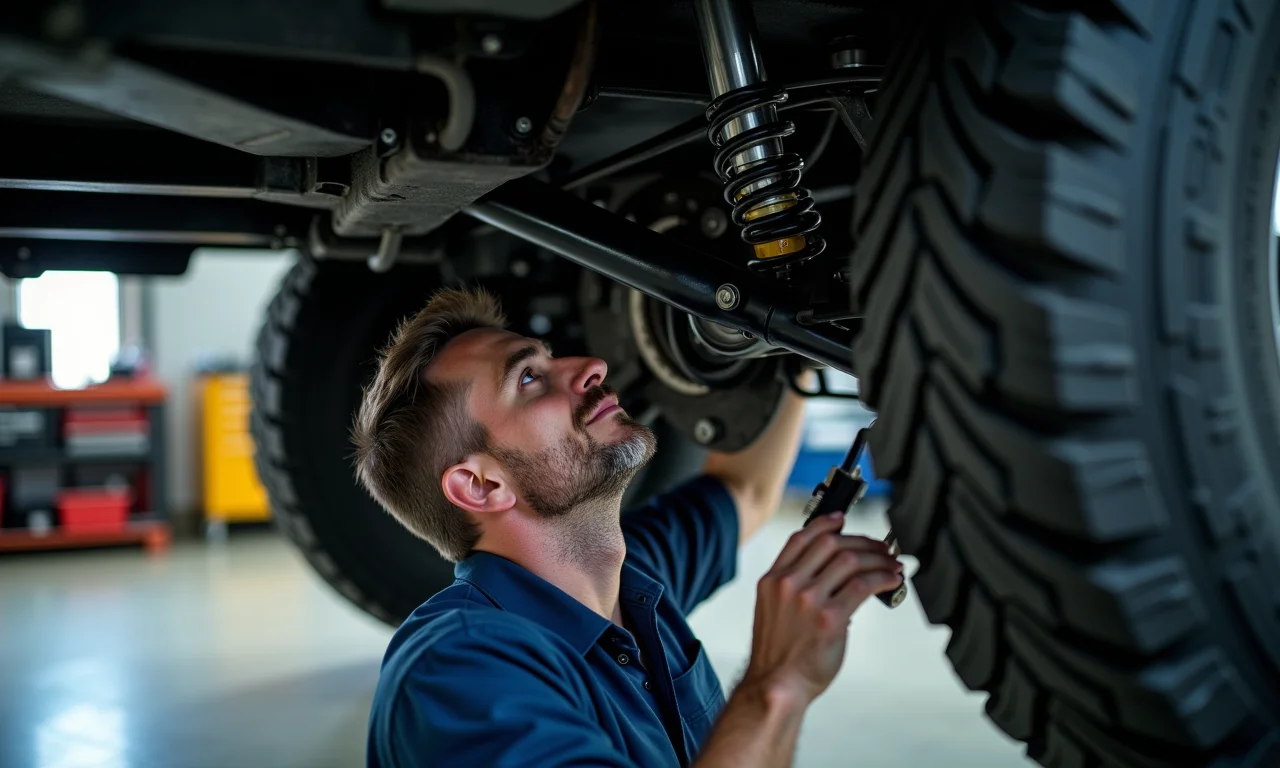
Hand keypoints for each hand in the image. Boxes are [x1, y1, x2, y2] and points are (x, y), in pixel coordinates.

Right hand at [742, 513, 902, 705]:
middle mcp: (788, 584)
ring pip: (850, 561)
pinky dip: (883, 577)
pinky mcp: (831, 618)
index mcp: (772, 580)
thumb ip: (796, 587)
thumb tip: (836, 574)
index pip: (800, 539)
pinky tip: (892, 580)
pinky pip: (864, 585)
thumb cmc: (779, 655)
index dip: (824, 525)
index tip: (842, 520)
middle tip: (879, 547)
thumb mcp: (774, 611)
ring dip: (878, 559)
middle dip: (861, 541)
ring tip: (892, 565)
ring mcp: (808, 600)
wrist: (777, 686)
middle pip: (831, 544)